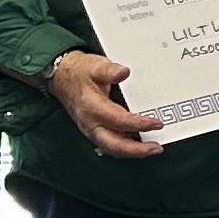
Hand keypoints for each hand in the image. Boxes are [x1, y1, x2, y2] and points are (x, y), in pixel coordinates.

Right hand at [47, 52, 162, 157]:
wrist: (62, 77)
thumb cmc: (80, 73)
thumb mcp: (95, 66)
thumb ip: (110, 70)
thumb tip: (123, 72)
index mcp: (92, 107)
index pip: (119, 121)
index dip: (139, 124)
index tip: (156, 123)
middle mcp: (90, 123)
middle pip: (113, 144)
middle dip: (135, 150)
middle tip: (156, 148)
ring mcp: (91, 129)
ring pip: (111, 147)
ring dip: (131, 151)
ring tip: (150, 149)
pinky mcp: (93, 130)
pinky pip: (109, 143)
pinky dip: (125, 147)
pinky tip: (138, 144)